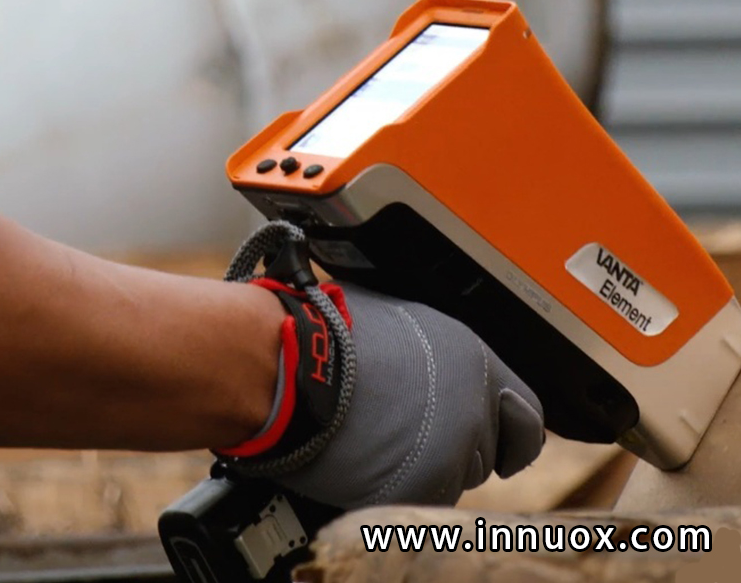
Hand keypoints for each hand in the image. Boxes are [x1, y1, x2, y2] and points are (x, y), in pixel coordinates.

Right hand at [220, 280, 544, 508]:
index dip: (510, 426)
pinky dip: (392, 487)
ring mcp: (447, 455)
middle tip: (406, 426)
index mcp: (475, 361)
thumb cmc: (326, 331)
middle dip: (455, 444)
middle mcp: (474, 410)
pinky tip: (363, 459)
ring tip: (376, 437)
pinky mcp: (416, 490)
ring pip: (452, 478)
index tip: (499, 434)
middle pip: (486, 450)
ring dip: (425, 466)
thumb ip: (440, 348)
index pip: (529, 414)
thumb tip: (439, 359)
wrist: (287, 364)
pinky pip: (415, 500)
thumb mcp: (400, 316)